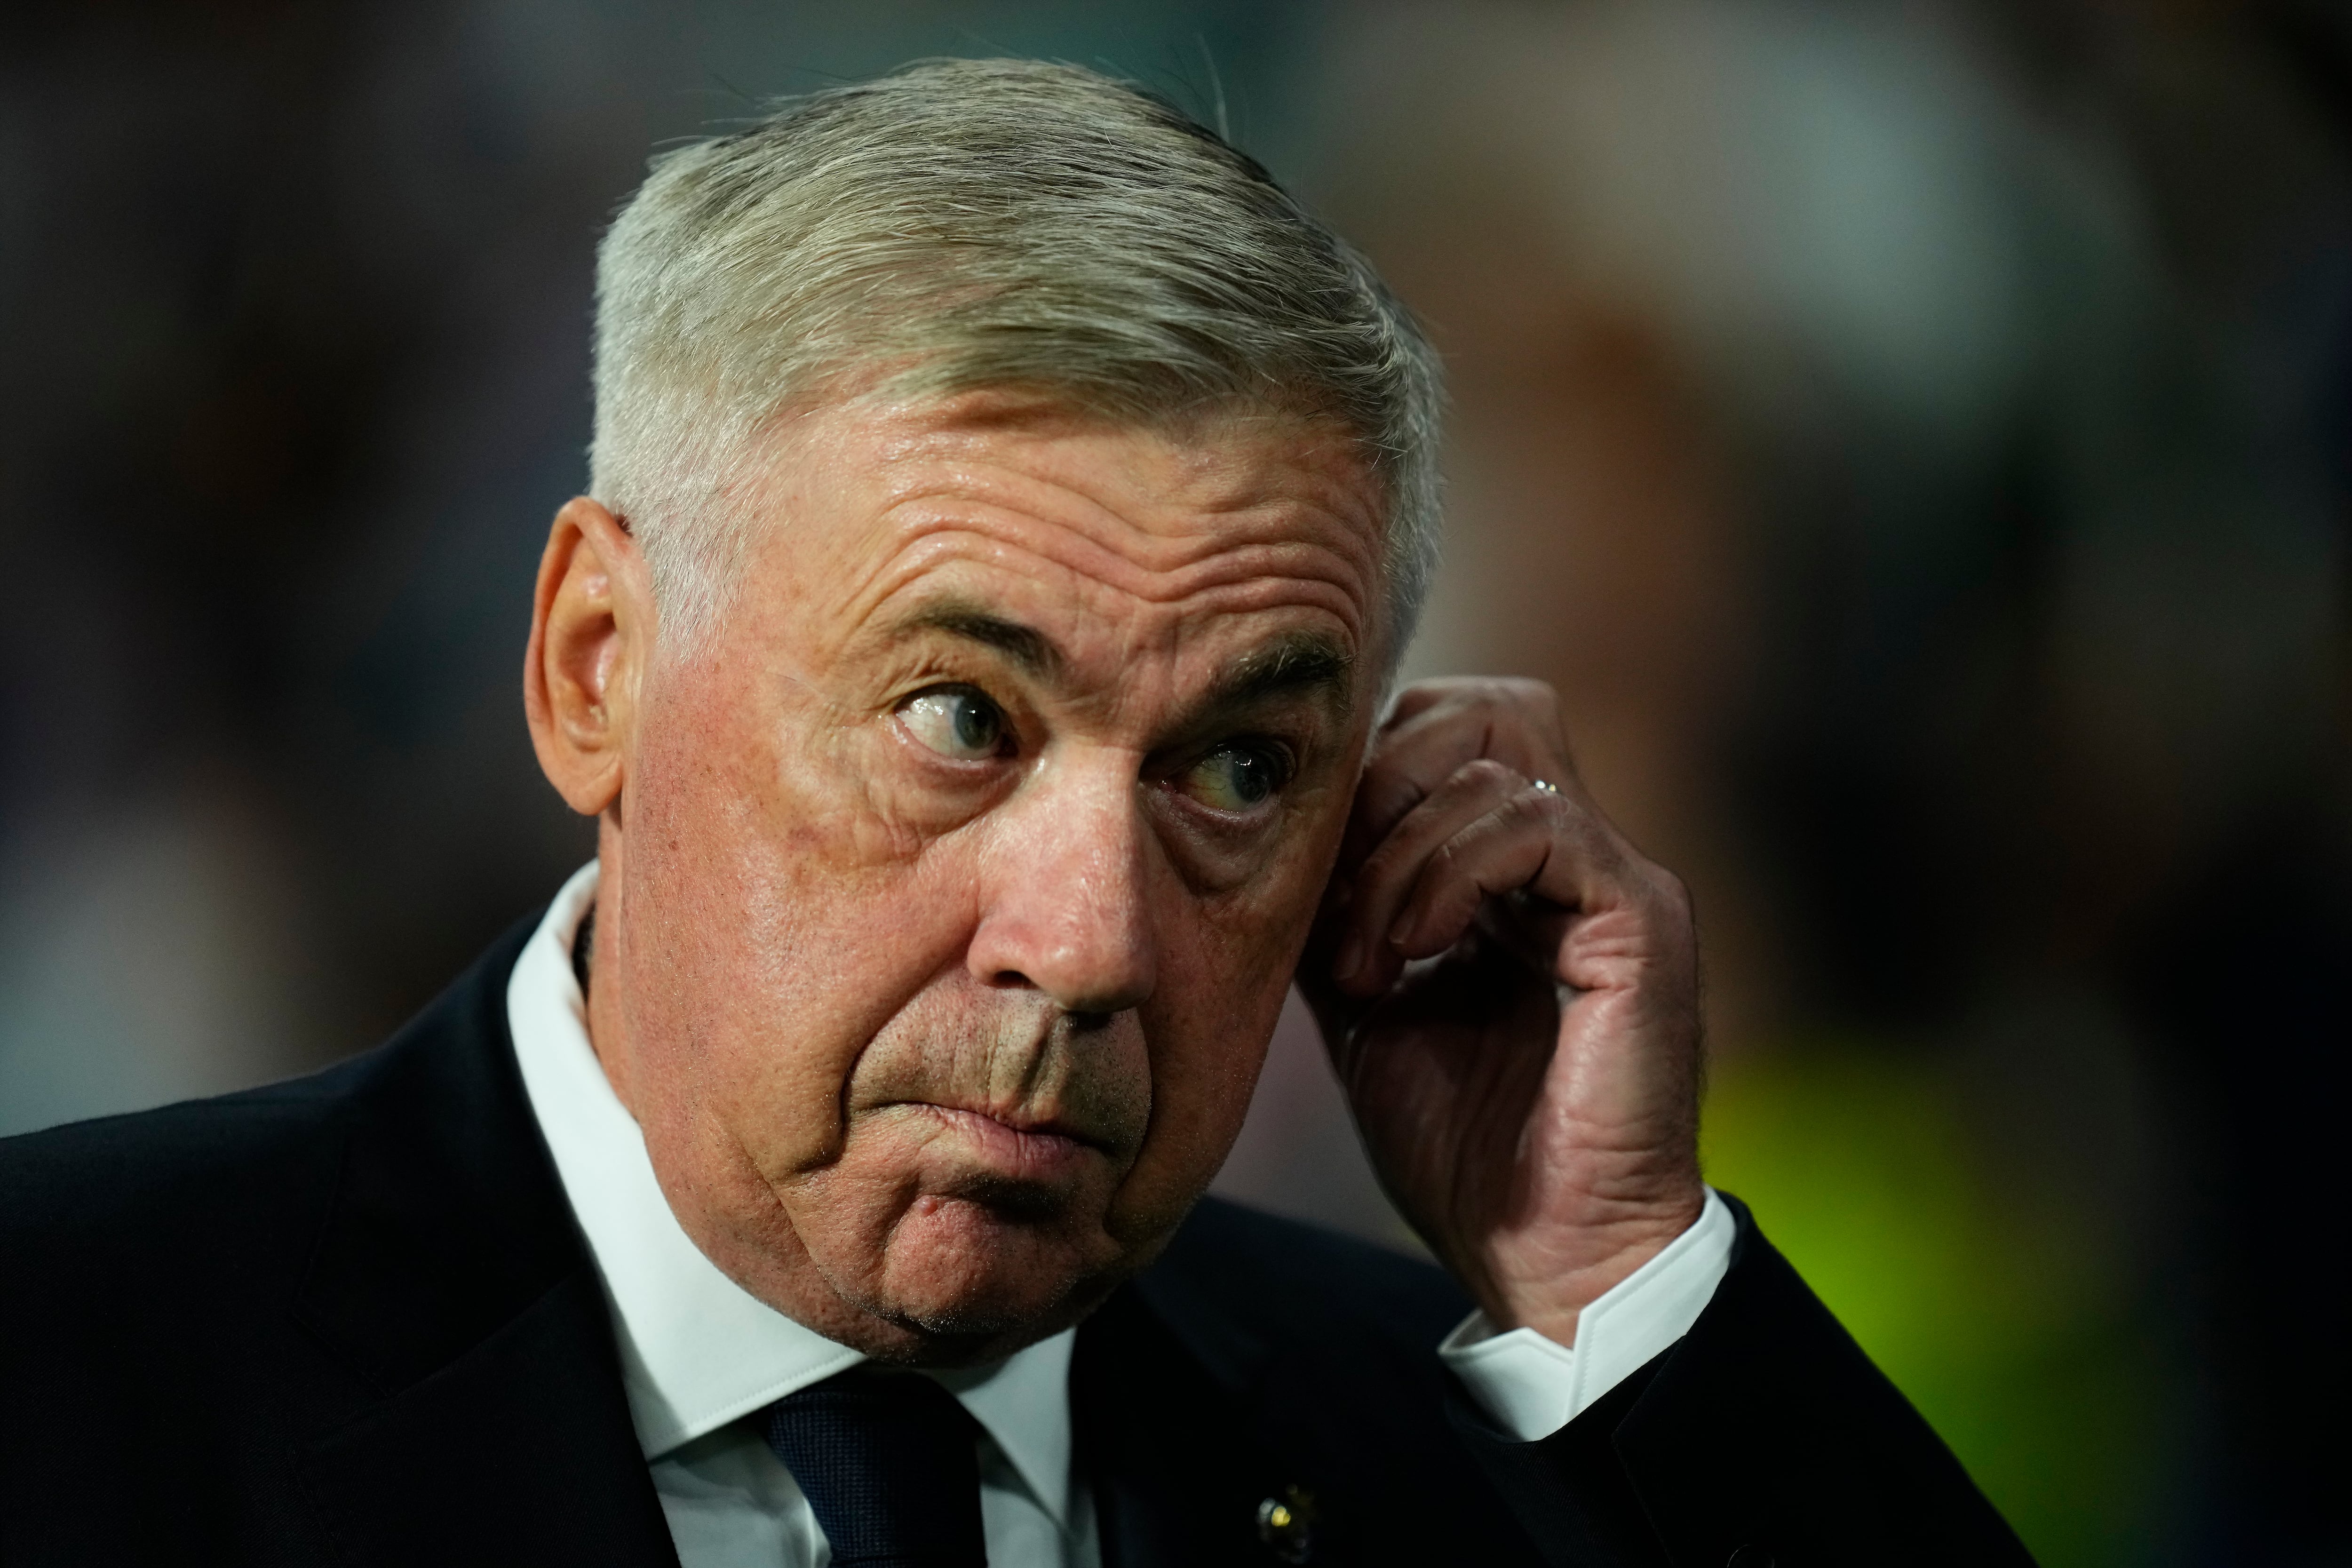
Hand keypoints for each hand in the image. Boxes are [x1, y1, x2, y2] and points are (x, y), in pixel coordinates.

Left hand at [1300, 678, 1704, 1345]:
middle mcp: (1579, 856)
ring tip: (1369, 960)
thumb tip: (1276, 837)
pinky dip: (1452, 874)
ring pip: (1502, 760)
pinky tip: (1414, 952)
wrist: (1547, 1256)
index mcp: (1518, 870)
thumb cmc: (1467, 1148)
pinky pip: (1543, 822)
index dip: (1362, 784)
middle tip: (1338, 904)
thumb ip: (1341, 911)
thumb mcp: (1366, 1006)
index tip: (1312, 895)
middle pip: (1481, 711)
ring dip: (1399, 855)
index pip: (1442, 734)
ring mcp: (1618, 880)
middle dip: (1380, 787)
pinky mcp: (1643, 918)